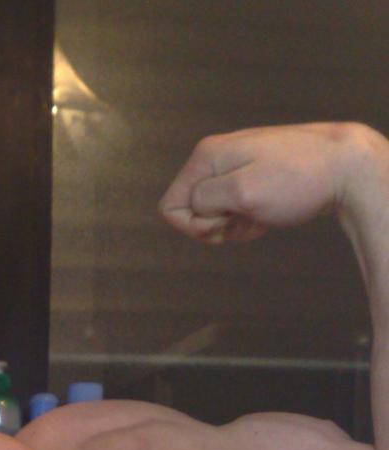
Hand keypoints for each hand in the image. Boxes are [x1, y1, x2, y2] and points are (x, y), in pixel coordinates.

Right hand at [157, 121, 372, 245]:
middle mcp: (215, 157)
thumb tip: (187, 206)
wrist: (345, 167)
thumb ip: (204, 200)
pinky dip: (245, 220)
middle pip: (190, 211)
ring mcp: (233, 166)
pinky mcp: (250, 176)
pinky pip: (231, 209)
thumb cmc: (297, 180)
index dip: (194, 225)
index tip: (225, 220)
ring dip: (231, 226)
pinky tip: (265, 214)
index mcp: (206, 156)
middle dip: (214, 226)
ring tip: (258, 215)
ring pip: (212, 213)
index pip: (170, 206)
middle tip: (245, 217)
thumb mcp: (242, 193)